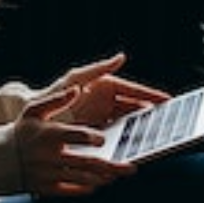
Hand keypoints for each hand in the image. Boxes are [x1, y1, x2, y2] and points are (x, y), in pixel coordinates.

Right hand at [13, 106, 135, 195]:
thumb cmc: (20, 133)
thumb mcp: (33, 111)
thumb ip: (56, 99)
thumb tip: (78, 89)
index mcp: (48, 135)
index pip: (73, 136)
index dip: (89, 138)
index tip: (103, 140)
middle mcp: (49, 157)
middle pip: (85, 163)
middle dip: (110, 166)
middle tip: (130, 166)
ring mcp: (48, 174)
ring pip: (82, 178)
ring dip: (104, 178)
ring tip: (119, 174)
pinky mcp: (46, 188)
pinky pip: (71, 190)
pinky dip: (87, 188)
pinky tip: (100, 183)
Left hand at [32, 53, 169, 127]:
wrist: (34, 120)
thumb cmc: (52, 95)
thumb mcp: (75, 79)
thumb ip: (98, 68)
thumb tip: (121, 57)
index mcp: (107, 86)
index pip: (135, 91)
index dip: (152, 96)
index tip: (168, 100)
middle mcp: (108, 101)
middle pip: (136, 108)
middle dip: (152, 114)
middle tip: (168, 121)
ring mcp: (105, 118)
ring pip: (130, 122)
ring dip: (142, 128)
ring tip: (156, 134)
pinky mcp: (99, 133)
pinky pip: (118, 135)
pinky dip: (128, 139)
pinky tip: (135, 145)